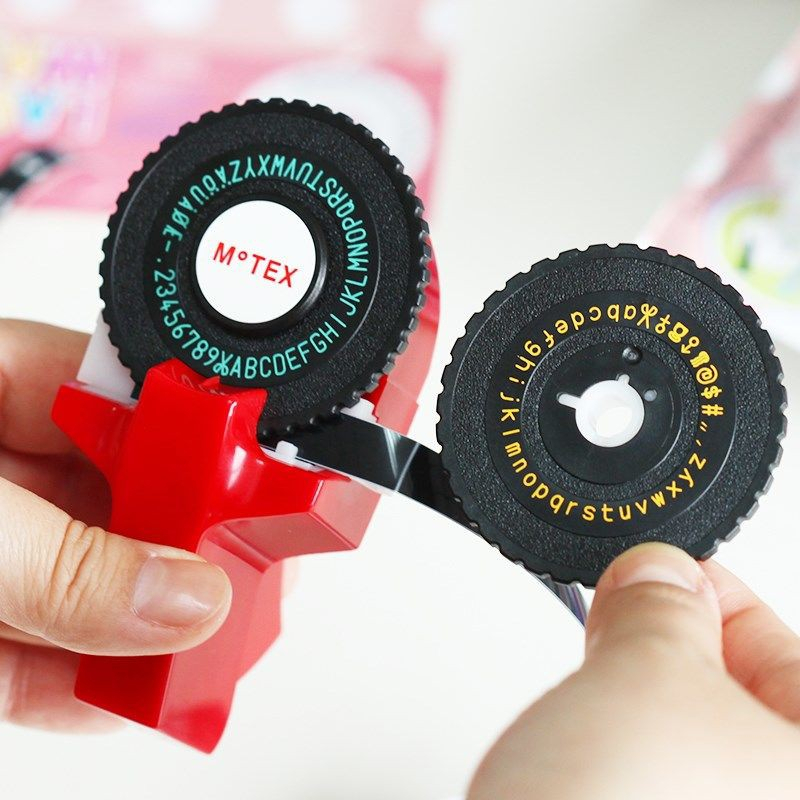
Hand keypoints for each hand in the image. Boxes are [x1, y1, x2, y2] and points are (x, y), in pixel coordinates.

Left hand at [0, 320, 231, 731]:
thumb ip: (61, 563)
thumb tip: (188, 598)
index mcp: (5, 386)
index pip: (146, 398)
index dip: (216, 444)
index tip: (268, 496)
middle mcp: (11, 461)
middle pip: (144, 496)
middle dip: (198, 548)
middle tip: (248, 588)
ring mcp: (3, 543)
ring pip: (111, 580)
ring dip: (160, 630)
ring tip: (214, 658)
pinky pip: (54, 656)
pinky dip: (94, 689)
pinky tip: (139, 701)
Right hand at [468, 543, 799, 799]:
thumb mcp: (645, 676)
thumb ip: (661, 602)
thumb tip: (659, 571)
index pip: (789, 652)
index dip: (717, 594)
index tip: (662, 568)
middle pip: (746, 705)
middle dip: (678, 647)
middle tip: (625, 612)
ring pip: (696, 749)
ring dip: (645, 700)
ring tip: (601, 676)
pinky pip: (662, 786)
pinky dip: (627, 751)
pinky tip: (591, 738)